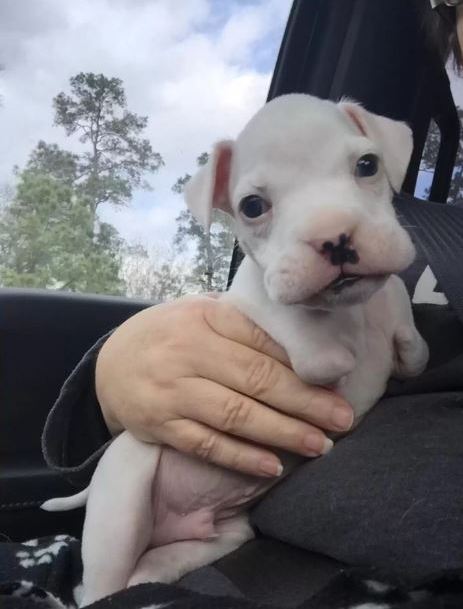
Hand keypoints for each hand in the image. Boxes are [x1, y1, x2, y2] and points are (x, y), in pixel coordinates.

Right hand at [95, 295, 352, 476]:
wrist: (110, 364)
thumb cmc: (168, 336)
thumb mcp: (200, 314)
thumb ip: (241, 324)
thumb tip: (301, 344)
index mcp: (204, 317)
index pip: (262, 340)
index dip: (301, 364)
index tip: (336, 380)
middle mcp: (188, 351)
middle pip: (257, 379)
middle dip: (305, 401)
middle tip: (342, 419)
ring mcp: (172, 391)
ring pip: (235, 414)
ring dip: (282, 432)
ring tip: (319, 445)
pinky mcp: (160, 425)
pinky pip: (206, 444)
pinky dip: (241, 457)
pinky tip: (273, 466)